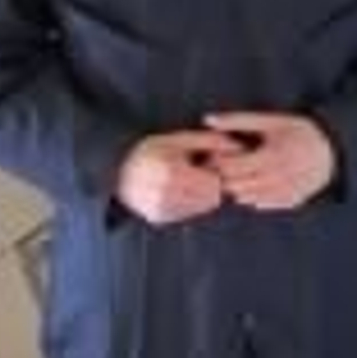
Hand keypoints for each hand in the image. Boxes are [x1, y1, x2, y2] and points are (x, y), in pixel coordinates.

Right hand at [115, 131, 236, 224]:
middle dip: (214, 185)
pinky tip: (181, 190)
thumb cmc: (151, 151)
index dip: (219, 173)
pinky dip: (191, 203)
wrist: (116, 170)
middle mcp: (165, 194)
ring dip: (204, 195)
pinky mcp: (158, 218)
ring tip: (191, 180)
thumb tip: (239, 145)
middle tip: (205, 173)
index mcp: (172, 172)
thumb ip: (209, 141)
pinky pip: (188, 213)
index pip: (214, 182)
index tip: (214, 165)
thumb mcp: (178, 139)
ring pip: (202, 207)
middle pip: (211, 197)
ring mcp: (161, 208)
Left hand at [204, 112, 337, 211]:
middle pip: (236, 185)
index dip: (217, 162)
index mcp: (272, 157)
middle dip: (224, 177)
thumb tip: (207, 120)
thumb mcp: (272, 121)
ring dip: (236, 187)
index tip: (213, 155)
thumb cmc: (300, 131)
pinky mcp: (292, 201)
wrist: (334, 148)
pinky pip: (262, 204)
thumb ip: (239, 120)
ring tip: (239, 173)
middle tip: (222, 166)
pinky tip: (254, 183)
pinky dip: (252, 196)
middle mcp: (279, 178)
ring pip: (247, 197)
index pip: (231, 167)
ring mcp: (285, 192)